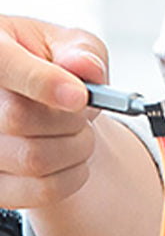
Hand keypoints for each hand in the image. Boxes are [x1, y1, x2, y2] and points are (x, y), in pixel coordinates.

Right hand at [0, 16, 107, 208]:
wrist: (44, 103)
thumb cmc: (51, 67)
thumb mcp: (67, 45)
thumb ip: (82, 49)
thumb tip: (85, 67)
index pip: (7, 67)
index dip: (43, 82)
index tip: (79, 96)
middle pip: (20, 118)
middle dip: (70, 119)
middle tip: (81, 113)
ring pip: (33, 159)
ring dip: (77, 149)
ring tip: (77, 133)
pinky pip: (41, 191)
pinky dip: (73, 177)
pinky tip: (71, 159)